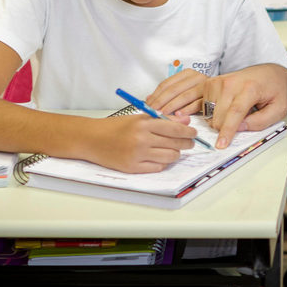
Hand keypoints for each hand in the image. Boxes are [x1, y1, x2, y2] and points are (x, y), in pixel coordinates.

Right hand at [80, 114, 195, 172]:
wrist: (92, 139)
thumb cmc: (115, 127)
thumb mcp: (139, 118)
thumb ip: (163, 119)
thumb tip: (185, 121)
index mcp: (144, 124)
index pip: (175, 128)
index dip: (188, 131)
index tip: (194, 133)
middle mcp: (141, 139)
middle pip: (175, 143)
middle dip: (186, 143)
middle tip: (189, 142)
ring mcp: (137, 155)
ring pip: (169, 157)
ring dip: (175, 154)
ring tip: (174, 150)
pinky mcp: (133, 168)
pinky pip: (157, 168)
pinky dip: (162, 163)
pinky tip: (160, 158)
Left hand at [145, 68, 208, 115]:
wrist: (225, 90)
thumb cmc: (199, 92)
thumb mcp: (182, 89)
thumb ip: (167, 92)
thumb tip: (148, 99)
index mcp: (187, 73)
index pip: (167, 84)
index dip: (156, 95)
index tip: (148, 105)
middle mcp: (196, 77)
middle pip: (174, 89)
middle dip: (161, 102)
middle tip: (153, 112)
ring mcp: (205, 86)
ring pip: (185, 96)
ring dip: (173, 106)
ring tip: (164, 114)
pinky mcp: (212, 96)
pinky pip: (198, 103)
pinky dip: (188, 109)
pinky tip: (180, 115)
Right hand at [202, 64, 286, 148]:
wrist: (268, 73)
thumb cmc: (274, 90)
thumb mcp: (278, 109)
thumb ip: (260, 122)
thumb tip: (240, 128)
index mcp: (250, 88)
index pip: (235, 112)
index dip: (227, 130)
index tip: (221, 145)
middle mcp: (231, 82)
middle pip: (219, 115)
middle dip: (225, 127)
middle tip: (242, 120)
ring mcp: (218, 81)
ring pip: (209, 112)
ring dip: (219, 119)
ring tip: (235, 111)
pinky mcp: (210, 82)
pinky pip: (203, 105)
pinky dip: (212, 112)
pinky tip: (224, 107)